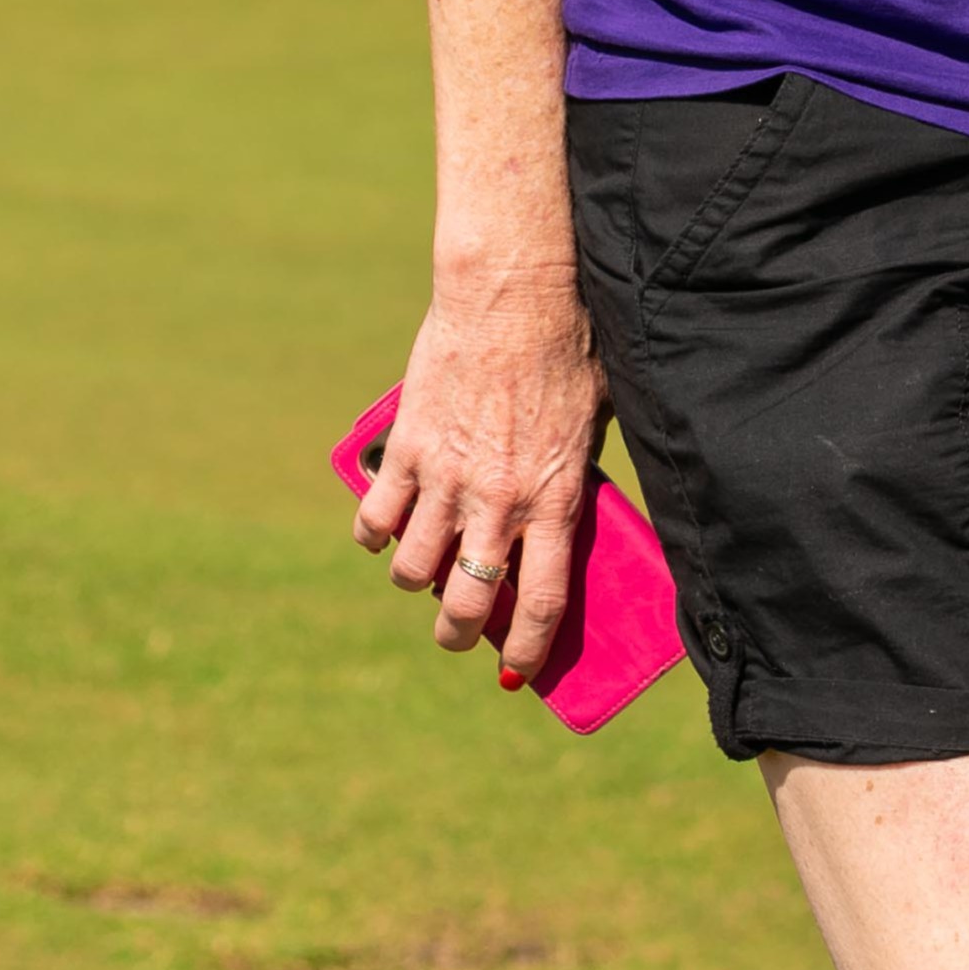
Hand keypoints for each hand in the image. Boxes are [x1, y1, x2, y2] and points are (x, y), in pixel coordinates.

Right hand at [356, 266, 604, 684]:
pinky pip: (375, 519)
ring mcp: (446, 478)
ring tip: (424, 574)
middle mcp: (498, 501)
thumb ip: (577, 476)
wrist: (514, 296)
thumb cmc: (571, 350)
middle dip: (458, 634)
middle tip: (458, 635)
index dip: (527, 650)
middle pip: (467, 601)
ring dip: (416, 582)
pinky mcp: (407, 450)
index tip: (517, 674)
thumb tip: (572, 523)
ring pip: (412, 570)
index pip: (541, 602)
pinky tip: (384, 529)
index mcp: (555, 499)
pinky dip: (373, 534)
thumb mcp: (595, 423)